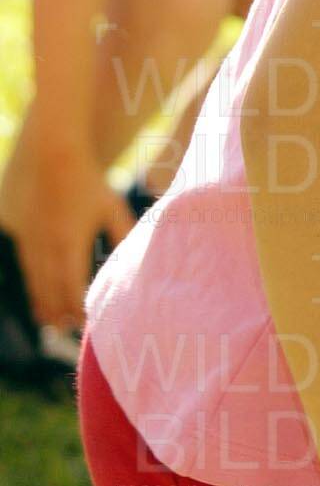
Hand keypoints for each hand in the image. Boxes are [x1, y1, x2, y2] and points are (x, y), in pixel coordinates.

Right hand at [8, 145, 131, 329]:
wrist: (52, 153)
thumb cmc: (89, 182)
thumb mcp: (113, 209)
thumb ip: (123, 237)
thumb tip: (136, 263)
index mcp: (69, 243)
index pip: (72, 287)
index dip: (77, 309)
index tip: (84, 325)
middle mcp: (44, 245)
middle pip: (49, 289)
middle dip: (57, 312)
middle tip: (65, 332)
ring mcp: (27, 237)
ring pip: (33, 277)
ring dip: (41, 301)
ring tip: (49, 322)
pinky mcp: (16, 228)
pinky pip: (25, 260)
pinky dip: (32, 279)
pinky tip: (38, 292)